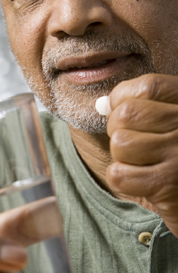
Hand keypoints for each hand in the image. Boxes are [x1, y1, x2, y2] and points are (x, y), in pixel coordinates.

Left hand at [106, 73, 177, 237]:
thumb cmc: (172, 156)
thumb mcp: (166, 122)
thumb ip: (139, 105)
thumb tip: (102, 104)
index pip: (148, 87)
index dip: (123, 96)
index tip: (122, 110)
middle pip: (127, 113)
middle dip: (117, 129)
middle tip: (133, 143)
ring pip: (120, 143)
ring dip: (121, 156)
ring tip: (141, 162)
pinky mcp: (168, 185)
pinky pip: (119, 174)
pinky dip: (122, 180)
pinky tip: (141, 182)